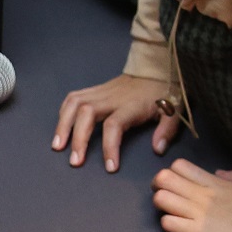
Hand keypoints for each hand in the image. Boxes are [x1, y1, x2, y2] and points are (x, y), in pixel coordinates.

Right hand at [52, 72, 177, 169]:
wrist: (157, 65)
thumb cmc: (165, 90)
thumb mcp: (174, 109)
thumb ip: (167, 129)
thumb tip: (157, 149)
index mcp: (132, 104)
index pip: (114, 125)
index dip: (110, 146)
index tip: (110, 167)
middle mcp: (112, 97)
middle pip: (86, 113)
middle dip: (77, 138)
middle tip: (74, 162)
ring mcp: (102, 91)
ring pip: (74, 103)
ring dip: (63, 124)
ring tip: (57, 146)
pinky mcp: (97, 89)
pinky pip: (74, 97)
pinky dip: (64, 112)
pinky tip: (61, 128)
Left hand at [154, 161, 231, 231]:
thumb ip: (231, 176)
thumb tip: (218, 173)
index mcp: (211, 181)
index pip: (178, 166)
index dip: (171, 173)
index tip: (175, 183)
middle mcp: (199, 193)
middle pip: (163, 178)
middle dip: (158, 186)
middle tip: (165, 195)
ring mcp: (197, 212)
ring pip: (161, 198)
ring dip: (161, 205)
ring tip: (170, 211)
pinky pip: (169, 223)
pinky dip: (169, 224)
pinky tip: (178, 226)